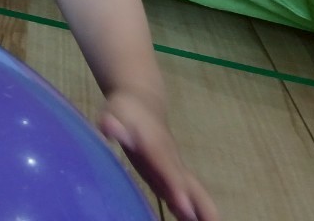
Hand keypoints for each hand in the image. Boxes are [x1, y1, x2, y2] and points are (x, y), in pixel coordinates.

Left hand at [99, 91, 217, 220]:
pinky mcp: (171, 176)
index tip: (185, 208)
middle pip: (192, 186)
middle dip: (204, 207)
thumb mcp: (114, 112)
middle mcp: (171, 161)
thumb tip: (108, 127)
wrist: (142, 102)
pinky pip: (187, 195)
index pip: (167, 168)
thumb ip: (111, 123)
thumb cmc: (125, 110)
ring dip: (205, 212)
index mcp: (155, 146)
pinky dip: (194, 211)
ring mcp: (174, 169)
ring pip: (195, 193)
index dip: (176, 187)